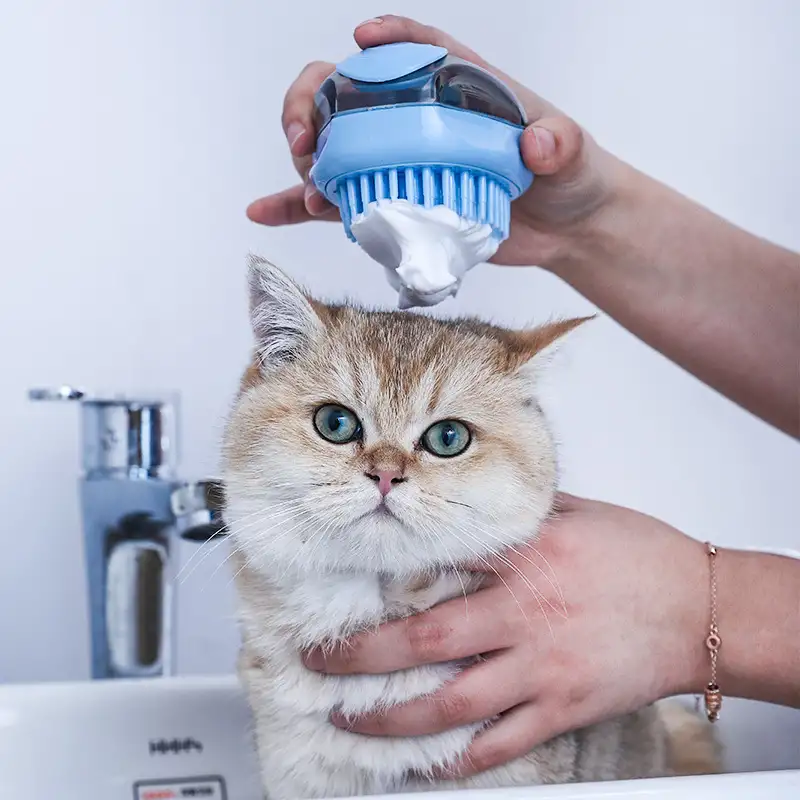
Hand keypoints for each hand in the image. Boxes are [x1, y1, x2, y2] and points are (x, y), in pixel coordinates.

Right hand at [247, 15, 620, 269]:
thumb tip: (538, 143)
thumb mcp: (573, 155)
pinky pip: (337, 201)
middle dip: (314, 107)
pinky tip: (265, 212)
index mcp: (457, 88)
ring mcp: (400, 161)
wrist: (564, 230)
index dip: (385, 38)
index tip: (358, 42)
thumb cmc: (572, 179)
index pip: (415, 46)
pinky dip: (297, 206)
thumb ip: (561, 145)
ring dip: (305, 161)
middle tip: (306, 142)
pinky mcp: (392, 202)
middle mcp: (418, 119)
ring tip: (306, 184)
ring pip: (333, 148)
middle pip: (349, 94)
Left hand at [303, 494, 707, 776]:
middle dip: (361, 656)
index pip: (435, 564)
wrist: (700, 606)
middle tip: (320, 661)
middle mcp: (523, 614)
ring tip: (350, 720)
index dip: (382, 576)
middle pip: (423, 641)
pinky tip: (428, 766)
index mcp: (523, 557)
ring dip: (392, 718)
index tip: (347, 585)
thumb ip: (519, 514)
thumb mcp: (575, 513)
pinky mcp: (563, 706)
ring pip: (450, 703)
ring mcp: (541, 667)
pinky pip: (502, 742)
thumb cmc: (641, 554)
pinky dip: (461, 761)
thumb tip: (475, 511)